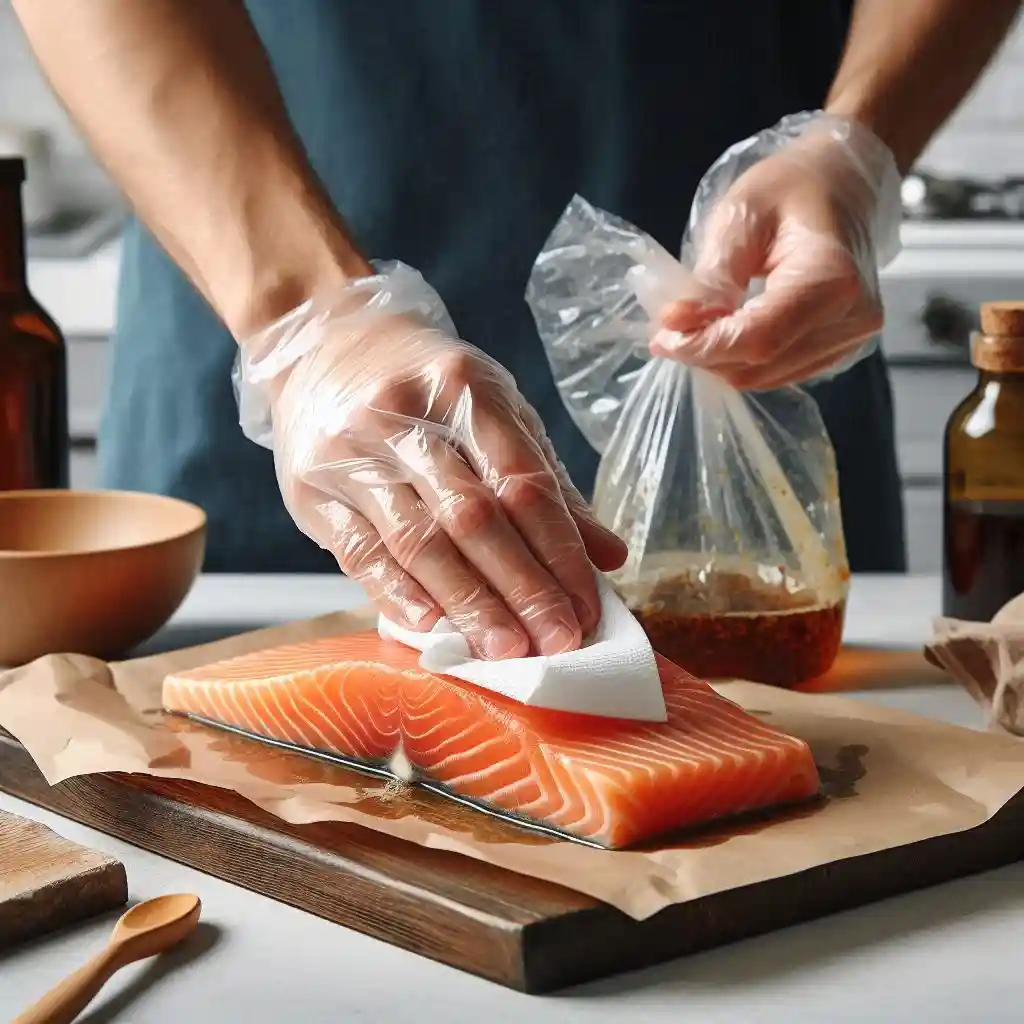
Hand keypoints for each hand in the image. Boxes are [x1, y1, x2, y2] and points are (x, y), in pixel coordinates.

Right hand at [238, 263, 626, 659]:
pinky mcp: (312, 490)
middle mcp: (403, 417)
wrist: (323, 345)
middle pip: (473, 516)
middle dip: (522, 588)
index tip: (586, 607)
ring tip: (505, 650)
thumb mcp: (493, 409)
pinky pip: (360, 552)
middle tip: (557, 642)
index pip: (523, 482)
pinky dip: (400, 595)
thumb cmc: (424, 387)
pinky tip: (433, 630)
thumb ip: (546, 482)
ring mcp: (351, 453)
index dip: (559, 551)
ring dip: (467, 604)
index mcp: (464, 389)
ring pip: (418, 540)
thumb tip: (608, 556)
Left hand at [652, 113, 900, 389]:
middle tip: (671, 329)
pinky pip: (779, 372)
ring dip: (721, 360)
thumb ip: (710, 278)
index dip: (703, 347)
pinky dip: (744, 359)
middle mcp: (851, 318)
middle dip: (706, 354)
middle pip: (759, 365)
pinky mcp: (841, 349)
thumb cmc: (791, 187)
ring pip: (765, 377)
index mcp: (832, 278)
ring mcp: (851, 338)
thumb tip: (675, 327)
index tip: (663, 337)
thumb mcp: (739, 218)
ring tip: (696, 326)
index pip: (757, 339)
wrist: (844, 182)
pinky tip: (727, 330)